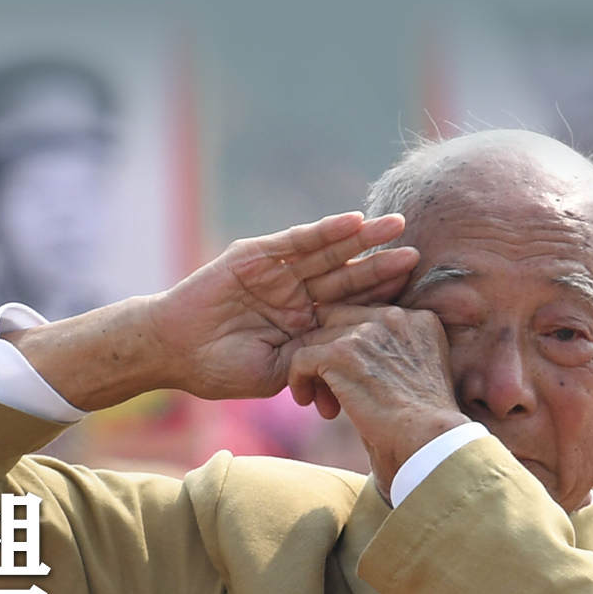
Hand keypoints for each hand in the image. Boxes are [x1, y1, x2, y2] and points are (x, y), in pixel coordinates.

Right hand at [153, 213, 419, 400]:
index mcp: (305, 324)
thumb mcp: (277, 371)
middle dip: (381, 264)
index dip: (381, 300)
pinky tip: (353, 222)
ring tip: (394, 226)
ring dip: (361, 239)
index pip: (351, 308)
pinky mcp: (257, 255)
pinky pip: (297, 241)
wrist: (175, 351)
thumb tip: (354, 359)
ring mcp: (279, 272)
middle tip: (418, 253)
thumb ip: (311, 358)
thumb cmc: (221, 368)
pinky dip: (324, 231)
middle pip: (347, 276)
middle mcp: (297, 293)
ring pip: (329, 253)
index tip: (416, 296)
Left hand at [288, 306, 465, 496]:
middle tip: (333, 392)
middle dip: (332, 355)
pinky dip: (298, 379)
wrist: (430, 442)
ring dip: (316, 372)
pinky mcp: (341, 353)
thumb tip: (360, 364)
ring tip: (322, 402)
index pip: (370, 318)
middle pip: (341, 321)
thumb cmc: (428, 428)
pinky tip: (306, 401)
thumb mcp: (420, 378)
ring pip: (319, 339)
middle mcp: (395, 317)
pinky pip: (302, 357)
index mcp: (419, 321)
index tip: (355, 379)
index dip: (355, 346)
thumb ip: (395, 358)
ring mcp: (368, 332)